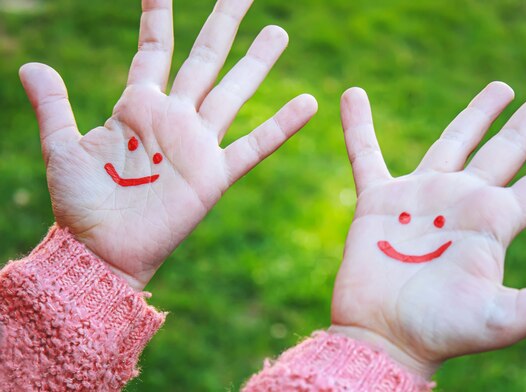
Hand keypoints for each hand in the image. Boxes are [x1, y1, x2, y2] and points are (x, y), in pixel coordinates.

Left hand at [18, 0, 316, 290]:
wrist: (102, 251)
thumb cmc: (80, 204)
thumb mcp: (61, 149)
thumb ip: (53, 106)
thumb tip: (31, 64)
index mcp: (138, 106)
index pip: (154, 50)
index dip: (158, 17)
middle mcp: (174, 118)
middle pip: (204, 59)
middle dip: (222, 24)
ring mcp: (198, 144)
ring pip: (233, 92)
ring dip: (256, 63)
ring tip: (278, 32)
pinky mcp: (214, 174)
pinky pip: (254, 145)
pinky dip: (281, 126)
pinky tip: (308, 102)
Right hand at [330, 72, 525, 377]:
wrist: (380, 336)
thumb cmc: (438, 333)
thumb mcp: (500, 319)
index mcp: (497, 221)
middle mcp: (466, 201)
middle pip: (512, 145)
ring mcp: (423, 196)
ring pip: (454, 140)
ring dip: (476, 111)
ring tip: (502, 86)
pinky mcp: (379, 200)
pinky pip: (366, 154)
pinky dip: (359, 126)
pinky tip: (352, 95)